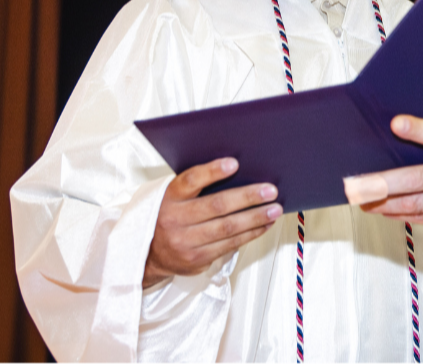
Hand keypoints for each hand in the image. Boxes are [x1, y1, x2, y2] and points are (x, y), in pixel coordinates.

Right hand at [143, 158, 281, 287]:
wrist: (148, 254)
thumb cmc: (170, 216)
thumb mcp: (174, 197)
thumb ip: (197, 186)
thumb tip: (238, 172)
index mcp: (169, 197)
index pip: (190, 180)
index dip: (212, 172)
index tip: (234, 163)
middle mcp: (174, 219)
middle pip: (216, 206)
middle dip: (247, 197)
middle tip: (270, 190)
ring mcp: (185, 242)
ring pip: (227, 228)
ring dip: (255, 218)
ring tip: (274, 209)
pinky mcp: (196, 259)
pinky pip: (229, 245)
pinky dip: (250, 234)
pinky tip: (264, 225)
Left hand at [346, 115, 422, 241]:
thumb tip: (401, 138)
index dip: (417, 129)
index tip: (397, 123)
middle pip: (415, 178)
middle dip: (381, 183)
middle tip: (356, 184)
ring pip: (413, 203)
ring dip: (383, 203)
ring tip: (362, 200)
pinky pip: (422, 218)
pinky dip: (400, 215)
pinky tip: (384, 211)